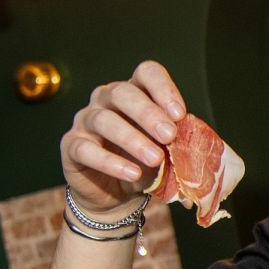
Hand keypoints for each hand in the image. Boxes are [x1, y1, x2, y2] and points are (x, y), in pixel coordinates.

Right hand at [60, 61, 185, 216]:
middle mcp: (106, 99)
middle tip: (169, 135)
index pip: (146, 73)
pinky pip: (86, 149)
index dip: (163, 88)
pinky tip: (132, 174)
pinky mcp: (72, 145)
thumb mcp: (166, 149)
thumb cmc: (144, 163)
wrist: (116, 195)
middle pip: (123, 93)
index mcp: (135, 91)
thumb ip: (178, 139)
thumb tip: (196, 138)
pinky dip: (110, 162)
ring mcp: (86, 120)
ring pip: (104, 120)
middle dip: (148, 114)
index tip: (180, 114)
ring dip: (132, 139)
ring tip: (156, 159)